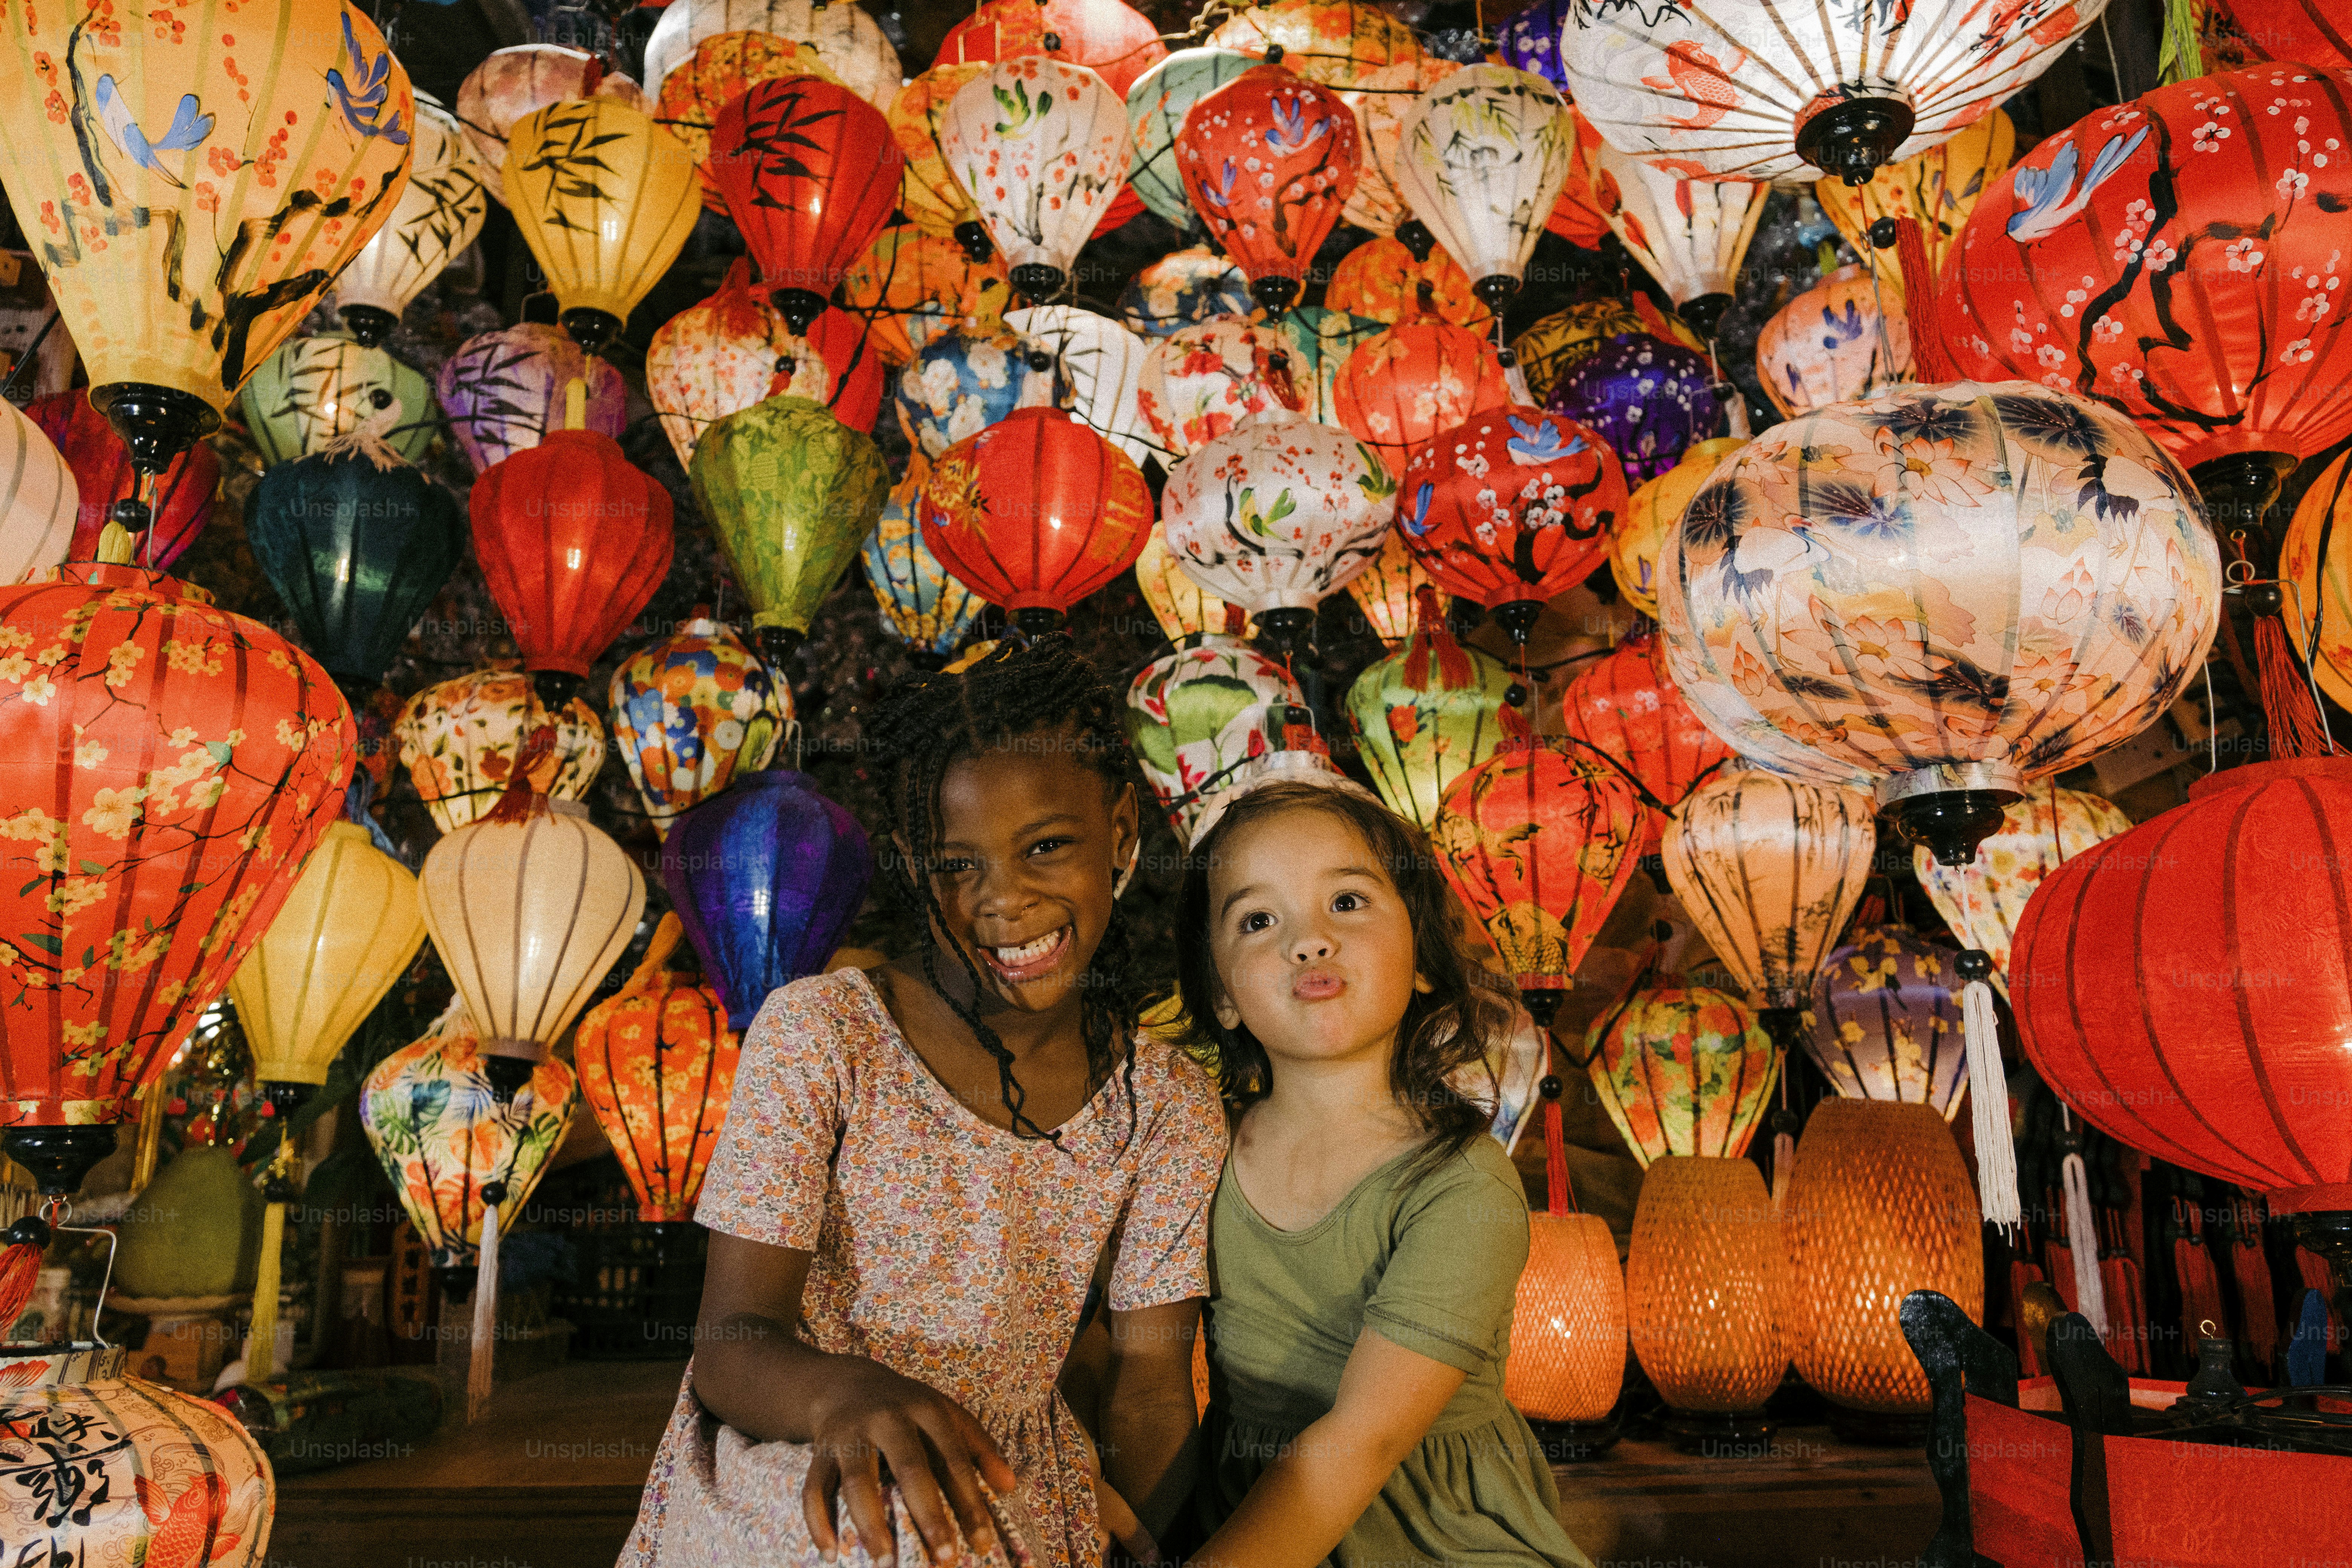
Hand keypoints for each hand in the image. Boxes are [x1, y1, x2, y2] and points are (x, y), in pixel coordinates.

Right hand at [801, 1357, 1018, 1566]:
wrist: (847, 1382)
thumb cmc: (908, 1408)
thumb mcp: (948, 1415)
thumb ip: (980, 1449)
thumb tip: (1009, 1486)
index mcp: (926, 1410)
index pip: (954, 1460)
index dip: (969, 1503)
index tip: (982, 1545)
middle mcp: (887, 1418)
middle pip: (909, 1468)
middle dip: (928, 1514)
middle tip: (944, 1558)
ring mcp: (849, 1434)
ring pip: (857, 1481)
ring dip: (870, 1524)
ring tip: (885, 1562)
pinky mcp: (819, 1450)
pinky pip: (814, 1488)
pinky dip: (819, 1521)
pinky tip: (831, 1552)